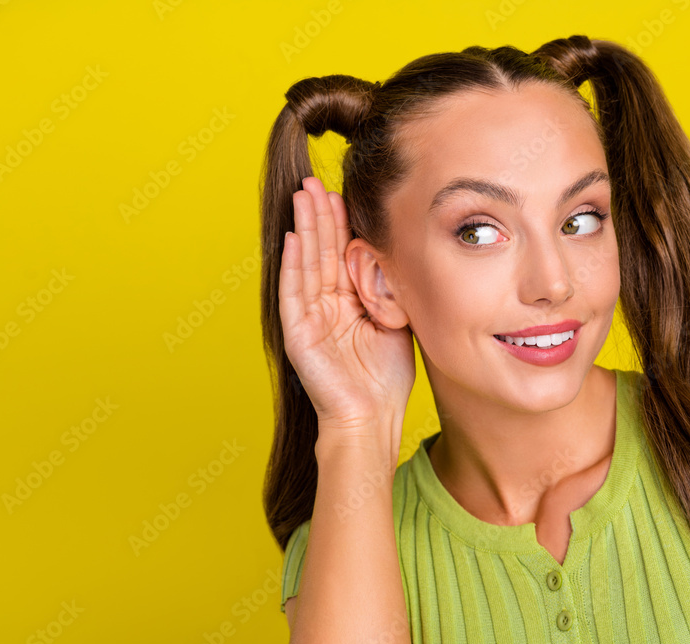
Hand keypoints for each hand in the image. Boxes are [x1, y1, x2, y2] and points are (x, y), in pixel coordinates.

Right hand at [278, 176, 414, 431]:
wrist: (372, 417)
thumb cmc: (386, 376)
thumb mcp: (396, 320)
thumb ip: (391, 288)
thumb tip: (397, 252)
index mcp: (347, 301)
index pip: (342, 253)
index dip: (341, 223)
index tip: (343, 191)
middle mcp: (325, 305)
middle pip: (321, 251)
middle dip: (319, 215)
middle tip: (316, 181)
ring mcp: (309, 317)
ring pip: (306, 263)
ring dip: (304, 228)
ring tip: (303, 195)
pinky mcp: (298, 333)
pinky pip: (293, 292)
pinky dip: (293, 264)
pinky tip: (293, 237)